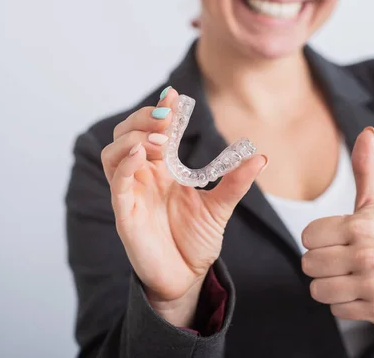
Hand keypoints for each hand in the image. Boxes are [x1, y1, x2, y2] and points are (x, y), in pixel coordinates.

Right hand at [101, 87, 267, 326]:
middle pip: (127, 133)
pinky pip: (117, 183)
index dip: (162, 110)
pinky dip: (125, 164)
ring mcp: (132, 193)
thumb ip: (234, 182)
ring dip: (133, 138)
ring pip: (114, 153)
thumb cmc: (195, 241)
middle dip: (144, 119)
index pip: (155, 131)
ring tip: (159, 140)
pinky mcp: (125, 213)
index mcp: (163, 170)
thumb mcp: (219, 208)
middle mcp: (144, 176)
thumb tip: (259, 157)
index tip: (176, 95)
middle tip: (167, 117)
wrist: (186, 277)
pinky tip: (142, 155)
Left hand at [301, 127, 373, 324]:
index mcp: (361, 226)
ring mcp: (373, 285)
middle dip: (319, 260)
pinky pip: (334, 308)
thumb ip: (364, 167)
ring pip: (317, 288)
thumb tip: (366, 132)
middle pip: (308, 263)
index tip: (336, 236)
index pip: (307, 236)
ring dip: (327, 283)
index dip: (316, 237)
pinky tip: (358, 290)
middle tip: (340, 257)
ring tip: (347, 274)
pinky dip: (341, 302)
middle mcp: (368, 256)